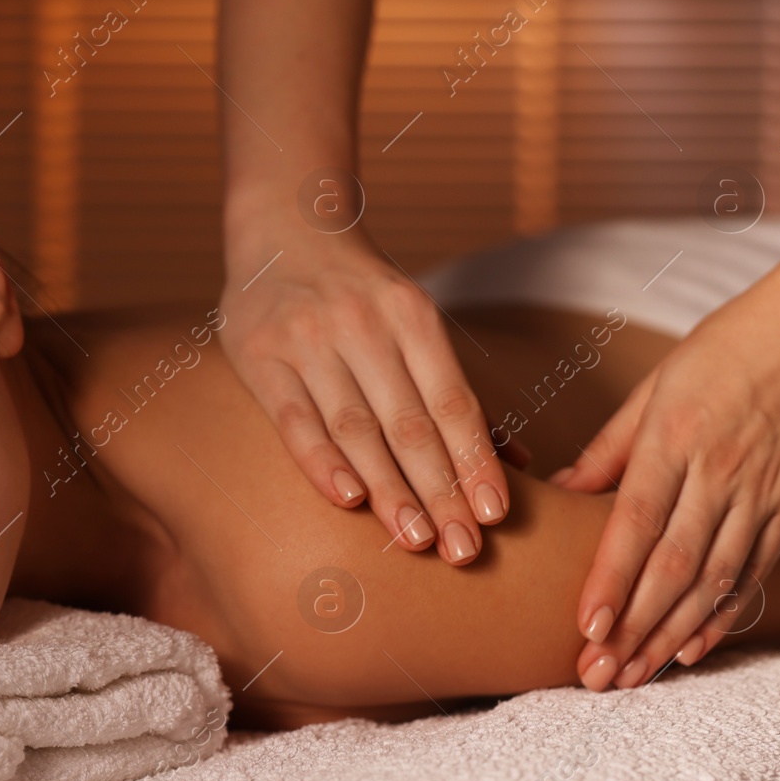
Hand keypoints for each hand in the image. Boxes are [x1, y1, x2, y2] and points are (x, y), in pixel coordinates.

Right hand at [219, 224, 509, 563]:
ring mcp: (307, 339)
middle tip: (465, 551)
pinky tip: (349, 500)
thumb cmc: (360, 294)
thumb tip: (519, 461)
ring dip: (389, 489)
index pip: (451, 401)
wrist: (282, 229)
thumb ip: (453, 391)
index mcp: (411, 313)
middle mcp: (361, 324)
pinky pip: (295, 419)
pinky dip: (321, 461)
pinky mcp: (260, 356)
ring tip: (416, 540)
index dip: (475, 460)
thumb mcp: (412, 321)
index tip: (496, 516)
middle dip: (441, 491)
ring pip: (356, 428)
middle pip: (409, 423)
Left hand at [551, 289, 779, 689]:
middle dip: (632, 628)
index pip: (637, 524)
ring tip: (632, 675)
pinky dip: (721, 616)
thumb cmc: (721, 353)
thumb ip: (607, 450)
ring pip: (713, 581)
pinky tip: (690, 649)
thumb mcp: (652, 389)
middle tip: (596, 676)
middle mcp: (722, 474)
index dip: (610, 580)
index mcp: (676, 439)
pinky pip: (754, 574)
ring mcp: (763, 496)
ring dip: (670, 635)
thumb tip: (559, 496)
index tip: (583, 628)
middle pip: (673, 567)